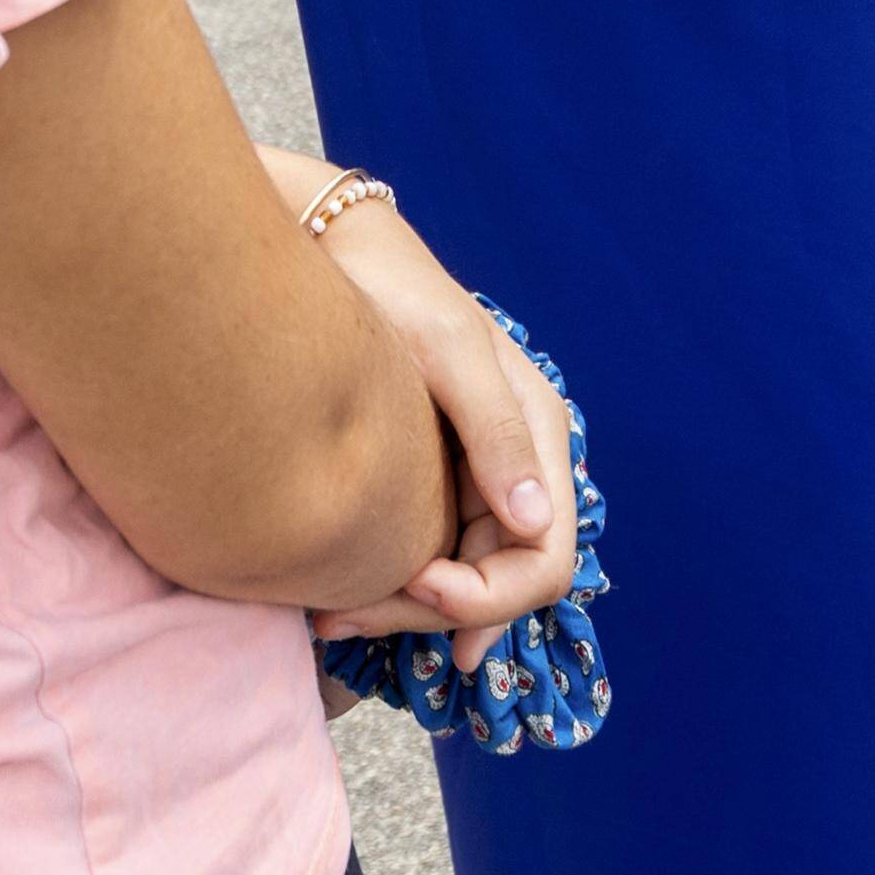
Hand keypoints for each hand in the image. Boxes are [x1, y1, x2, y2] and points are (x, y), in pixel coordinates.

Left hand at [261, 152, 576, 657]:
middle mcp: (516, 465)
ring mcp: (475, 477)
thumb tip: (533, 519)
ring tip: (330, 619)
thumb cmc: (395, 291)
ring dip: (407, 612)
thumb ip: (494, 428)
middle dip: (435, 614)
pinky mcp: (433, 482)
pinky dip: (395, 589)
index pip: (544, 558)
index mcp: (536, 435)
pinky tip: (342, 601)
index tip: (417, 585)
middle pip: (502, 583)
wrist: (340, 255)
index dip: (490, 595)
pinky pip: (432, 557)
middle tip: (346, 619)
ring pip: (463, 581)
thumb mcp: (447, 352)